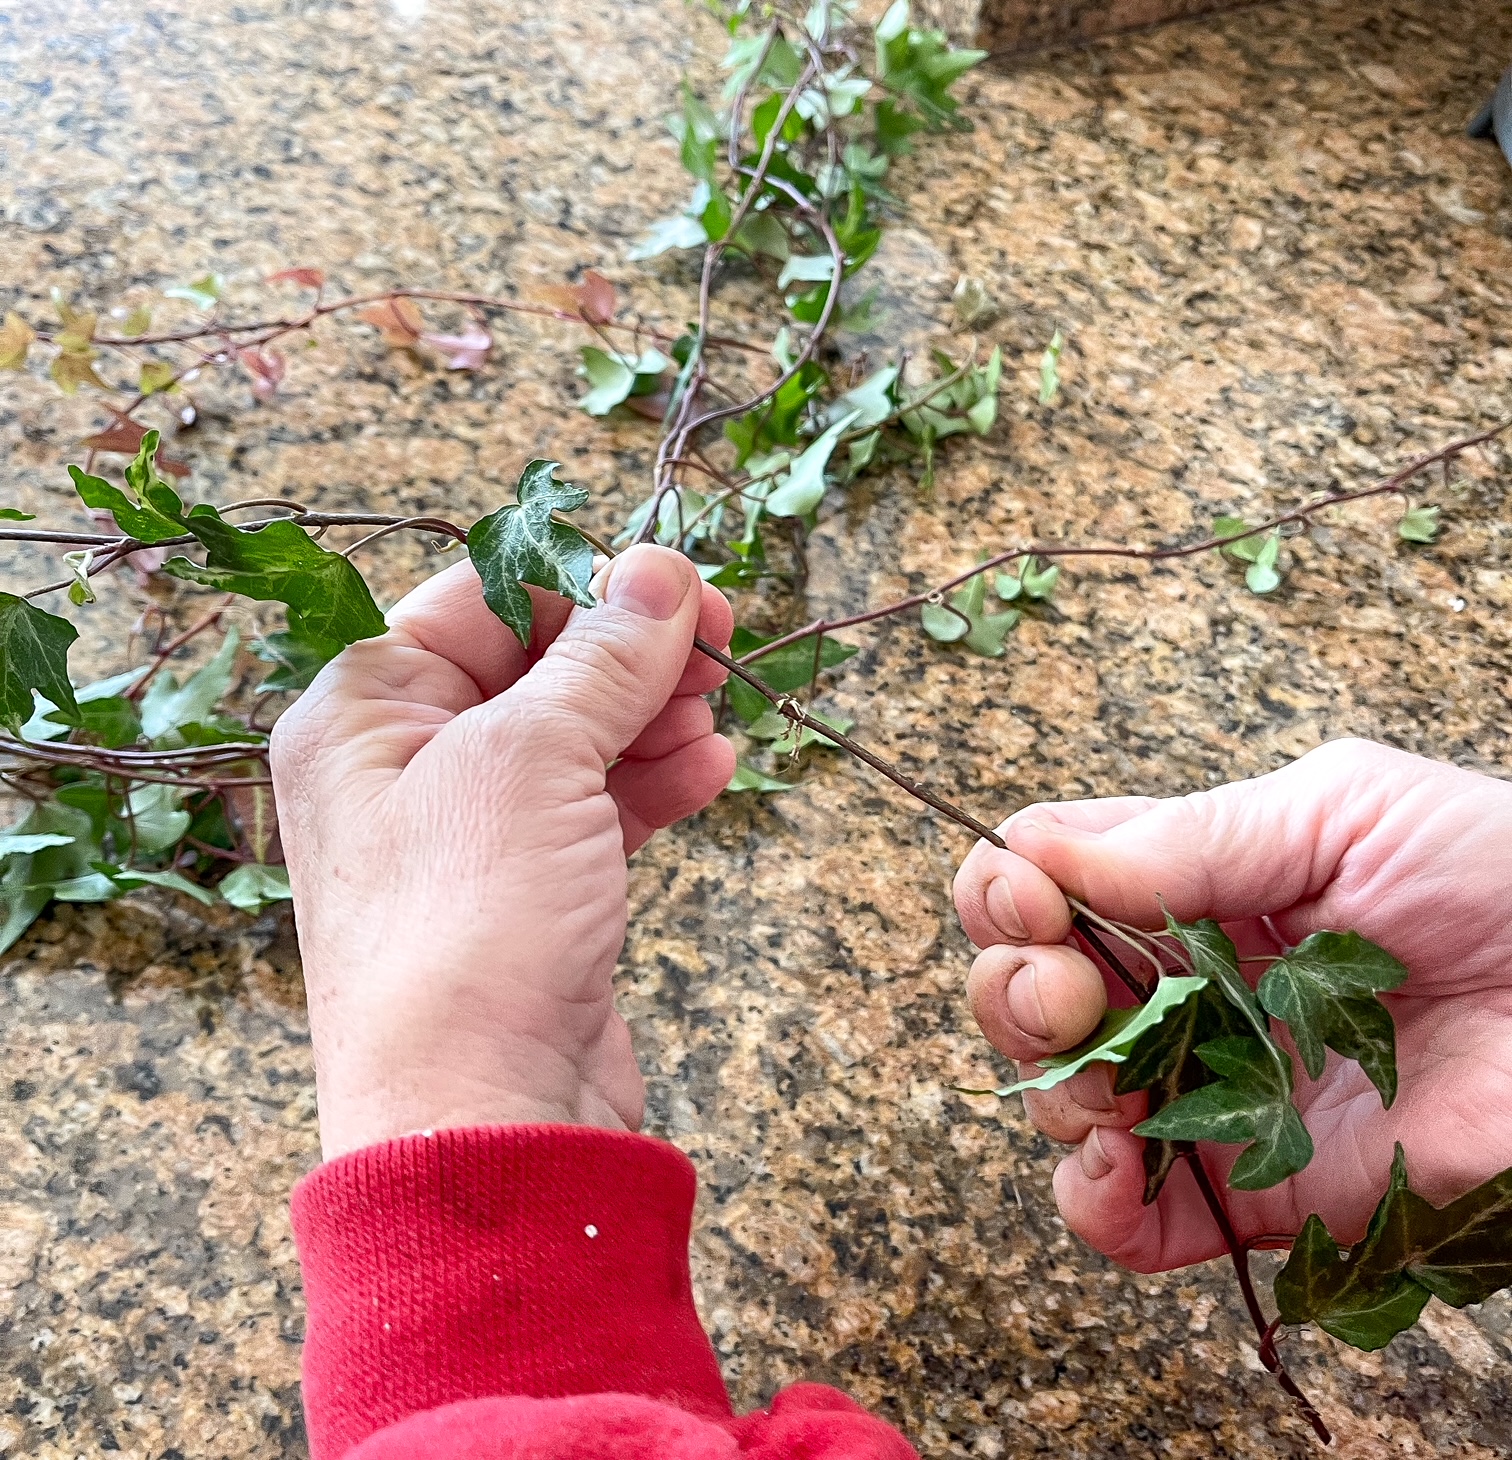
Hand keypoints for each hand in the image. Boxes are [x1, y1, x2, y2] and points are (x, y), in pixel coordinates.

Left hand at [271, 546, 734, 1158]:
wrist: (480, 1120)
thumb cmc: (468, 927)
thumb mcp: (532, 758)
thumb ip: (602, 656)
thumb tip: (659, 570)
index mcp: (364, 710)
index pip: (480, 599)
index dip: (582, 583)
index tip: (676, 585)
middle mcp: (404, 764)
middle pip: (535, 664)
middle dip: (630, 654)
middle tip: (718, 646)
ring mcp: (469, 833)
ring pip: (575, 734)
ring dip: (651, 716)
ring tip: (714, 719)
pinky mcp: (527, 890)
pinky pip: (595, 805)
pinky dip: (653, 781)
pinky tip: (713, 771)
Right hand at [952, 738, 1511, 1271]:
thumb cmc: (1502, 875)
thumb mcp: (1341, 812)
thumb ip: (1191, 838)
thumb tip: (1040, 857)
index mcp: (1188, 884)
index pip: (1044, 881)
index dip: (1007, 888)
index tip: (1033, 899)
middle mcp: (1182, 989)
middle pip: (1028, 993)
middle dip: (1014, 989)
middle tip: (1065, 988)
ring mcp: (1213, 1093)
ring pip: (1061, 1101)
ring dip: (1052, 1086)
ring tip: (1113, 1076)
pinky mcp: (1257, 1193)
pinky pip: (1133, 1222)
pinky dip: (1093, 1200)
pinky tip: (1114, 1161)